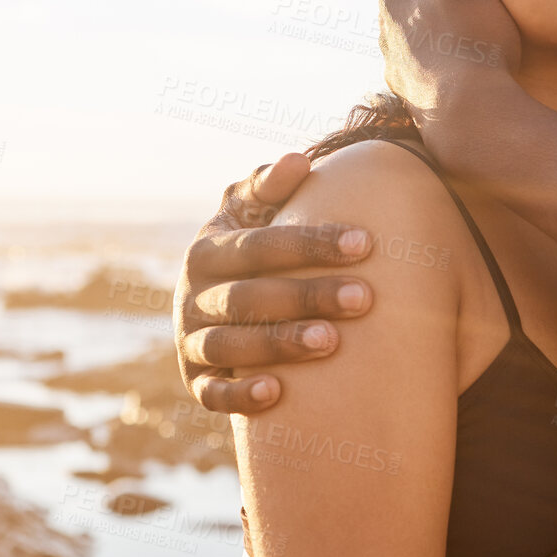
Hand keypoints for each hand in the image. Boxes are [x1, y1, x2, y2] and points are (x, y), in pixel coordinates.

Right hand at [174, 153, 372, 414]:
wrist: (212, 299)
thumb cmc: (249, 248)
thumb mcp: (249, 213)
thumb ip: (268, 187)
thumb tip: (298, 160)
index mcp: (208, 251)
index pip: (260, 246)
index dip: (310, 243)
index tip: (365, 243)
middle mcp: (193, 296)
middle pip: (250, 297)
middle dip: (308, 296)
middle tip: (365, 298)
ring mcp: (191, 341)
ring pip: (231, 347)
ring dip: (279, 343)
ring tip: (332, 342)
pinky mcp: (196, 381)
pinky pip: (211, 394)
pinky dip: (238, 397)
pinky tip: (276, 394)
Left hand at [372, 0, 520, 167]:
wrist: (471, 117)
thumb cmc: (471, 40)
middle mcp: (387, 31)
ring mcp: (399, 66)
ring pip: (399, 33)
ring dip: (412, 20)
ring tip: (434, 14)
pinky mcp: (414, 94)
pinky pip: (415, 65)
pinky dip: (425, 53)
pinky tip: (441, 61)